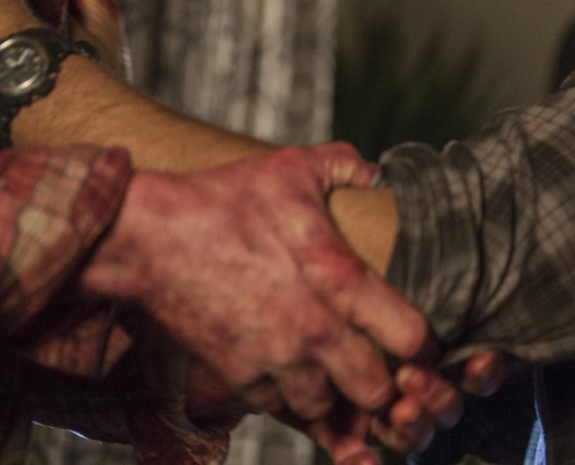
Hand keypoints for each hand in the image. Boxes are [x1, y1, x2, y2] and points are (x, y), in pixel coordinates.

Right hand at [80, 143, 430, 424]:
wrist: (150, 237)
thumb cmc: (223, 199)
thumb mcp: (291, 168)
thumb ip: (343, 165)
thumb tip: (376, 172)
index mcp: (338, 277)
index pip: (411, 337)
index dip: (425, 345)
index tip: (420, 343)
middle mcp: (313, 329)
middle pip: (377, 392)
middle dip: (387, 387)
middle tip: (383, 371)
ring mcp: (274, 359)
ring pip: (328, 409)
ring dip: (337, 398)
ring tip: (337, 378)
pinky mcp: (239, 375)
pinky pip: (280, 410)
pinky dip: (291, 402)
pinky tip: (295, 381)